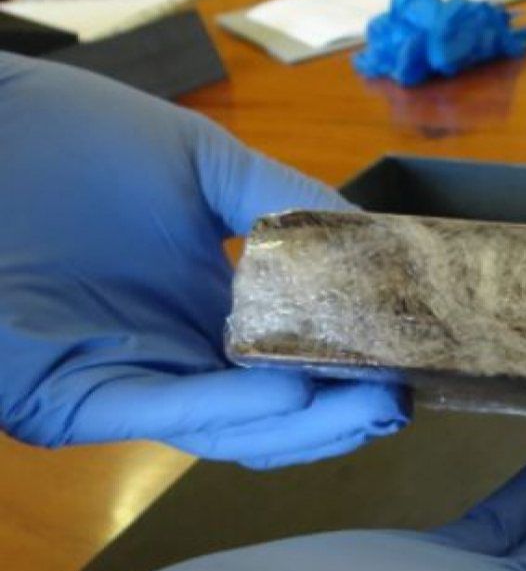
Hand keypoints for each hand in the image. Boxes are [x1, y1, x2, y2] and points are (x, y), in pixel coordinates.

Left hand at [0, 53, 406, 467]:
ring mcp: (128, 381)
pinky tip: (291, 389)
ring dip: (301, 425)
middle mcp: (173, 354)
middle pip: (268, 412)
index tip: (408, 358)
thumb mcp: (200, 164)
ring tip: (367, 401)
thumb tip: (371, 238)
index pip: (287, 359)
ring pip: (227, 429)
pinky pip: (163, 414)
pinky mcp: (75, 399)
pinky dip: (231, 407)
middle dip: (338, 414)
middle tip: (400, 399)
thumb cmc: (72, 141)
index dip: (347, 367)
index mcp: (202, 306)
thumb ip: (280, 201)